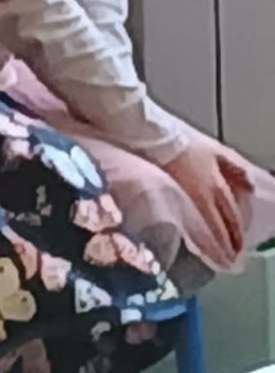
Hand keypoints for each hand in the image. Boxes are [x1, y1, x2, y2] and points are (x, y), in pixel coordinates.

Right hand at [166, 136, 251, 260]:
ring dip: (209, 247)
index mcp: (216, 188)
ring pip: (201, 231)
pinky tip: (191, 243)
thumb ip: (237, 169)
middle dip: (225, 248)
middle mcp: (202, 199)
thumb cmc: (183, 143)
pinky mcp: (167, 200)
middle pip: (218, 230)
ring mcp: (183, 201)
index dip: (237, 238)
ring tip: (213, 258)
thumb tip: (251, 187)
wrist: (151, 139)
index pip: (232, 220)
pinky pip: (185, 224)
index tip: (239, 253)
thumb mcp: (217, 150)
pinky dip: (192, 237)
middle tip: (228, 262)